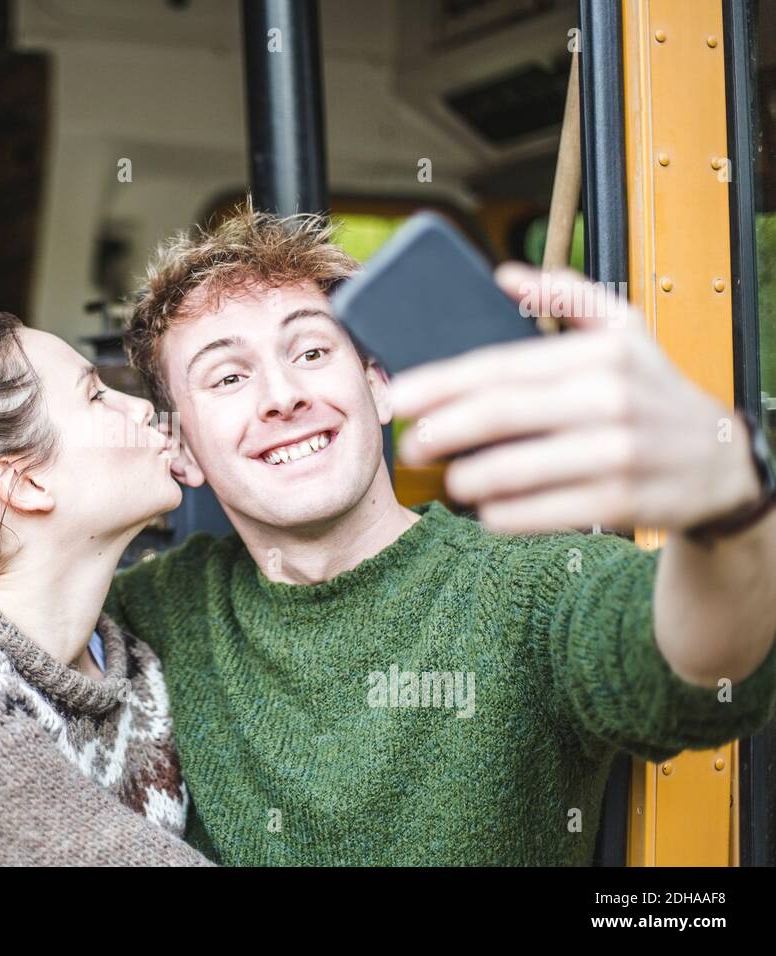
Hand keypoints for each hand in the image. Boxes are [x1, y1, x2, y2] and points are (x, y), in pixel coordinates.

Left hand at [389, 263, 760, 533]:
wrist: (724, 462)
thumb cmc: (656, 392)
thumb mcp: (626, 331)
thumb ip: (566, 296)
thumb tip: (506, 275)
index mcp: (599, 355)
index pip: (502, 366)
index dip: (442, 383)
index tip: (401, 395)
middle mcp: (609, 400)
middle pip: (499, 415)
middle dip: (441, 431)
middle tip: (410, 445)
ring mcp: (617, 454)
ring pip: (516, 469)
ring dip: (468, 478)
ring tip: (449, 480)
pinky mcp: (622, 503)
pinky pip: (542, 513)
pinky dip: (504, 515)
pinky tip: (487, 511)